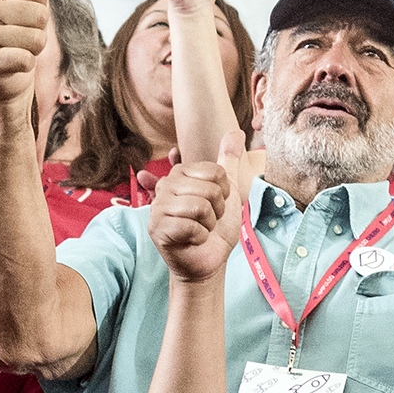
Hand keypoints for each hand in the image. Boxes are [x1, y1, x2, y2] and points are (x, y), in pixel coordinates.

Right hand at [151, 158, 236, 283]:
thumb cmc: (216, 227)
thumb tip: (236, 132)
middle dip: (217, 210)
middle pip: (209, 189)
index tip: (214, 204)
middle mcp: (166, 186)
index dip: (224, 192)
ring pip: (200, 207)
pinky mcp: (157, 229)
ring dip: (209, 224)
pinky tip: (193, 240)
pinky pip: (191, 226)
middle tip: (208, 220)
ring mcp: (158, 208)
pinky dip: (200, 237)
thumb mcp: (226, 191)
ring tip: (201, 229)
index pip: (215, 172)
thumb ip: (228, 161)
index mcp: (180, 173)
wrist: (209, 260)